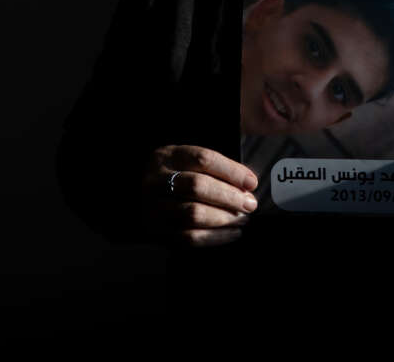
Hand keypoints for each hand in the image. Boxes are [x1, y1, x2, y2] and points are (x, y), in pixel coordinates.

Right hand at [143, 145, 258, 247]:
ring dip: (224, 218)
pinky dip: (216, 237)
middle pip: (197, 186)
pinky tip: (233, 232)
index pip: (203, 159)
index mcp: (167, 156)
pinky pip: (189, 237)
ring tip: (243, 218)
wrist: (141, 197)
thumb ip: (215, 167)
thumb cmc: (176, 177)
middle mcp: (156, 180)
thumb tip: (248, 184)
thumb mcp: (187, 161)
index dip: (231, 171)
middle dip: (229, 196)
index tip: (251, 182)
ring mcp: (153, 207)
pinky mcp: (157, 231)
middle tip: (249, 203)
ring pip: (193, 214)